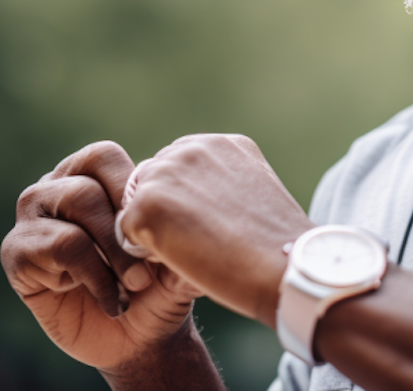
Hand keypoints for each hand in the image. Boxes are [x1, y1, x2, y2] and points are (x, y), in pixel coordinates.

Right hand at [0, 141, 204, 370]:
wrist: (137, 340)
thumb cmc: (156, 287)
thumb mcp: (178, 256)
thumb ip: (183, 230)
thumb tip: (192, 212)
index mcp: (91, 174)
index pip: (104, 157)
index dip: (131, 192)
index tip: (157, 233)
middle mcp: (55, 188)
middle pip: (85, 189)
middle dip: (121, 234)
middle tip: (145, 275)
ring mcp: (32, 217)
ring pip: (69, 214)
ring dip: (109, 256)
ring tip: (131, 289)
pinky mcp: (16, 252)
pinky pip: (55, 247)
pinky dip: (92, 277)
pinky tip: (108, 300)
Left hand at [119, 134, 313, 327]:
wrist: (285, 268)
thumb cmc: (278, 249)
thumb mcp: (256, 200)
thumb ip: (224, 188)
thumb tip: (197, 206)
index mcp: (225, 144)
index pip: (179, 168)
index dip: (184, 202)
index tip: (205, 229)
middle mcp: (194, 148)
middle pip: (152, 180)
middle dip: (163, 212)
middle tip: (194, 245)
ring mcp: (168, 172)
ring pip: (137, 204)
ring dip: (153, 231)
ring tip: (190, 254)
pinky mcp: (148, 203)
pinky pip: (127, 232)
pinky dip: (144, 253)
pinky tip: (179, 262)